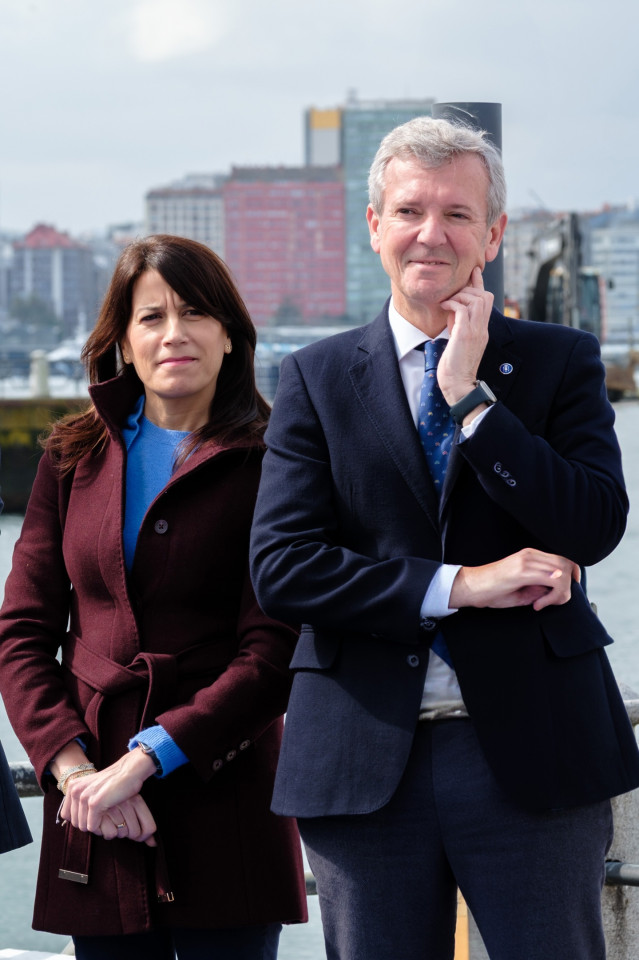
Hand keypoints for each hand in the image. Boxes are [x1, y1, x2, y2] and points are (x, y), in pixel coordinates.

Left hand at [60, 748, 157, 845]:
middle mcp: (75, 791)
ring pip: (83, 826)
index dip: (80, 819)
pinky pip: (92, 826)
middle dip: (89, 823)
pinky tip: (110, 817)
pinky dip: (102, 827)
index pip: (66, 815)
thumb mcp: (92, 786)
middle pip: (75, 822)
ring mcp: (84, 796)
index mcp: (73, 786)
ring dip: (96, 826)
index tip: (93, 815)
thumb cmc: (115, 781)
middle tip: (103, 817)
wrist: (130, 771)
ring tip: (107, 817)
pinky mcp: (94, 803)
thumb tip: (71, 818)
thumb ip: (80, 797)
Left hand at [437, 266, 492, 405]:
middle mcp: (482, 329)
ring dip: (461, 295)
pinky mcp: (465, 334)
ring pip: (476, 299)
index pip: (487, 301)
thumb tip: (451, 312)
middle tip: (454, 292)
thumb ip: (458, 326)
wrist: (458, 386)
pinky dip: (453, 303)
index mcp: (482, 330)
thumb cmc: (455, 368)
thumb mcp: (458, 342)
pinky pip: (462, 308)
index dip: (480, 284)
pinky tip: (443, 306)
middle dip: (470, 288)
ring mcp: (475, 331)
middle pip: (485, 295)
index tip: (474, 272)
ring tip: (448, 301)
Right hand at [450, 548, 580, 611]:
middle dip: (568, 586)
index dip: (571, 575)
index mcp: (530, 556)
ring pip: (562, 572)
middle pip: (567, 564)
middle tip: (555, 601)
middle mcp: (530, 555)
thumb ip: (538, 589)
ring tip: (544, 603)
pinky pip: (553, 581)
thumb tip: (554, 592)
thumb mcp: (520, 590)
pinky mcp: (523, 572)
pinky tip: (538, 605)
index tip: (565, 592)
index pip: (562, 558)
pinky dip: (553, 596)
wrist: (470, 587)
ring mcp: (527, 561)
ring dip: (561, 592)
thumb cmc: (491, 590)